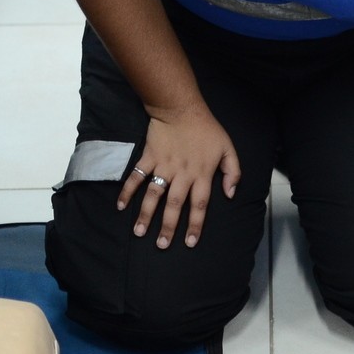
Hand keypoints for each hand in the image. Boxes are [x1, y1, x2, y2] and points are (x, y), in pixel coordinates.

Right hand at [117, 105, 240, 249]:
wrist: (182, 108)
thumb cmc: (207, 130)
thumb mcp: (228, 149)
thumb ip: (232, 172)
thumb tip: (230, 194)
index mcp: (202, 174)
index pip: (200, 205)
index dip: (196, 225)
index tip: (190, 242)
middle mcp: (182, 174)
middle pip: (174, 205)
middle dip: (168, 227)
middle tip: (162, 245)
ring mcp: (163, 166)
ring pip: (153, 195)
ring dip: (145, 214)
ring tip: (139, 232)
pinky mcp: (148, 158)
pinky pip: (136, 177)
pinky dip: (127, 191)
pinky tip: (121, 206)